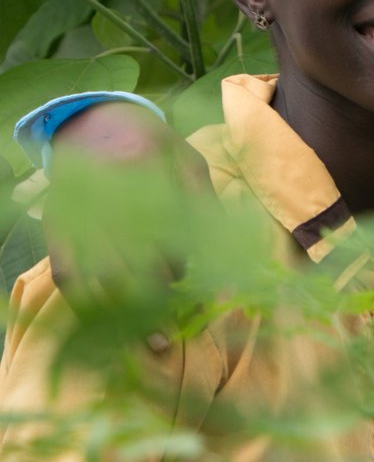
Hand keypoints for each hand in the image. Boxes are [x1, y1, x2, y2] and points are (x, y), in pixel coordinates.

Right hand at [44, 102, 210, 348]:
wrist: (96, 121)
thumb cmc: (156, 147)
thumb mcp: (191, 164)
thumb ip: (207, 206)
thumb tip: (229, 259)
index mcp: (148, 168)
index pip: (173, 233)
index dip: (191, 270)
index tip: (210, 295)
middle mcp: (108, 191)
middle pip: (136, 261)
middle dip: (161, 299)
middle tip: (179, 328)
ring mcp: (78, 211)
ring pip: (102, 274)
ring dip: (127, 312)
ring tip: (151, 340)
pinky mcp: (57, 226)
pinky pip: (68, 274)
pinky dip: (88, 303)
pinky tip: (110, 324)